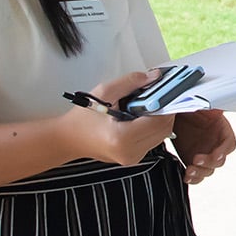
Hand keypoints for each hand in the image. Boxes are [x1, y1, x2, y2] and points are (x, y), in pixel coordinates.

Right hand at [60, 70, 177, 165]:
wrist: (68, 138)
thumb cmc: (82, 116)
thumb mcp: (104, 92)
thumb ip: (131, 82)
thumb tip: (154, 76)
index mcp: (122, 137)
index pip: (158, 120)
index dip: (166, 103)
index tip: (167, 89)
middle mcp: (130, 152)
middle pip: (164, 129)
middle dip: (164, 110)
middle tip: (158, 95)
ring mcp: (132, 158)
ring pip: (161, 136)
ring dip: (159, 118)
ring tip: (146, 105)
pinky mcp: (133, 158)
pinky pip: (152, 141)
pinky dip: (152, 127)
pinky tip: (141, 116)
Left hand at [171, 110, 235, 183]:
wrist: (172, 115)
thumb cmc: (187, 108)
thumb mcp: (199, 105)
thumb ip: (210, 109)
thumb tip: (218, 108)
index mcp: (220, 129)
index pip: (229, 144)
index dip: (223, 151)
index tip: (215, 155)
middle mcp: (214, 144)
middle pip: (219, 161)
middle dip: (209, 163)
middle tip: (197, 160)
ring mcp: (204, 154)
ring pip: (208, 170)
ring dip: (200, 172)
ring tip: (190, 169)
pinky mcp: (192, 162)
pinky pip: (197, 175)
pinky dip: (193, 178)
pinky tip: (187, 175)